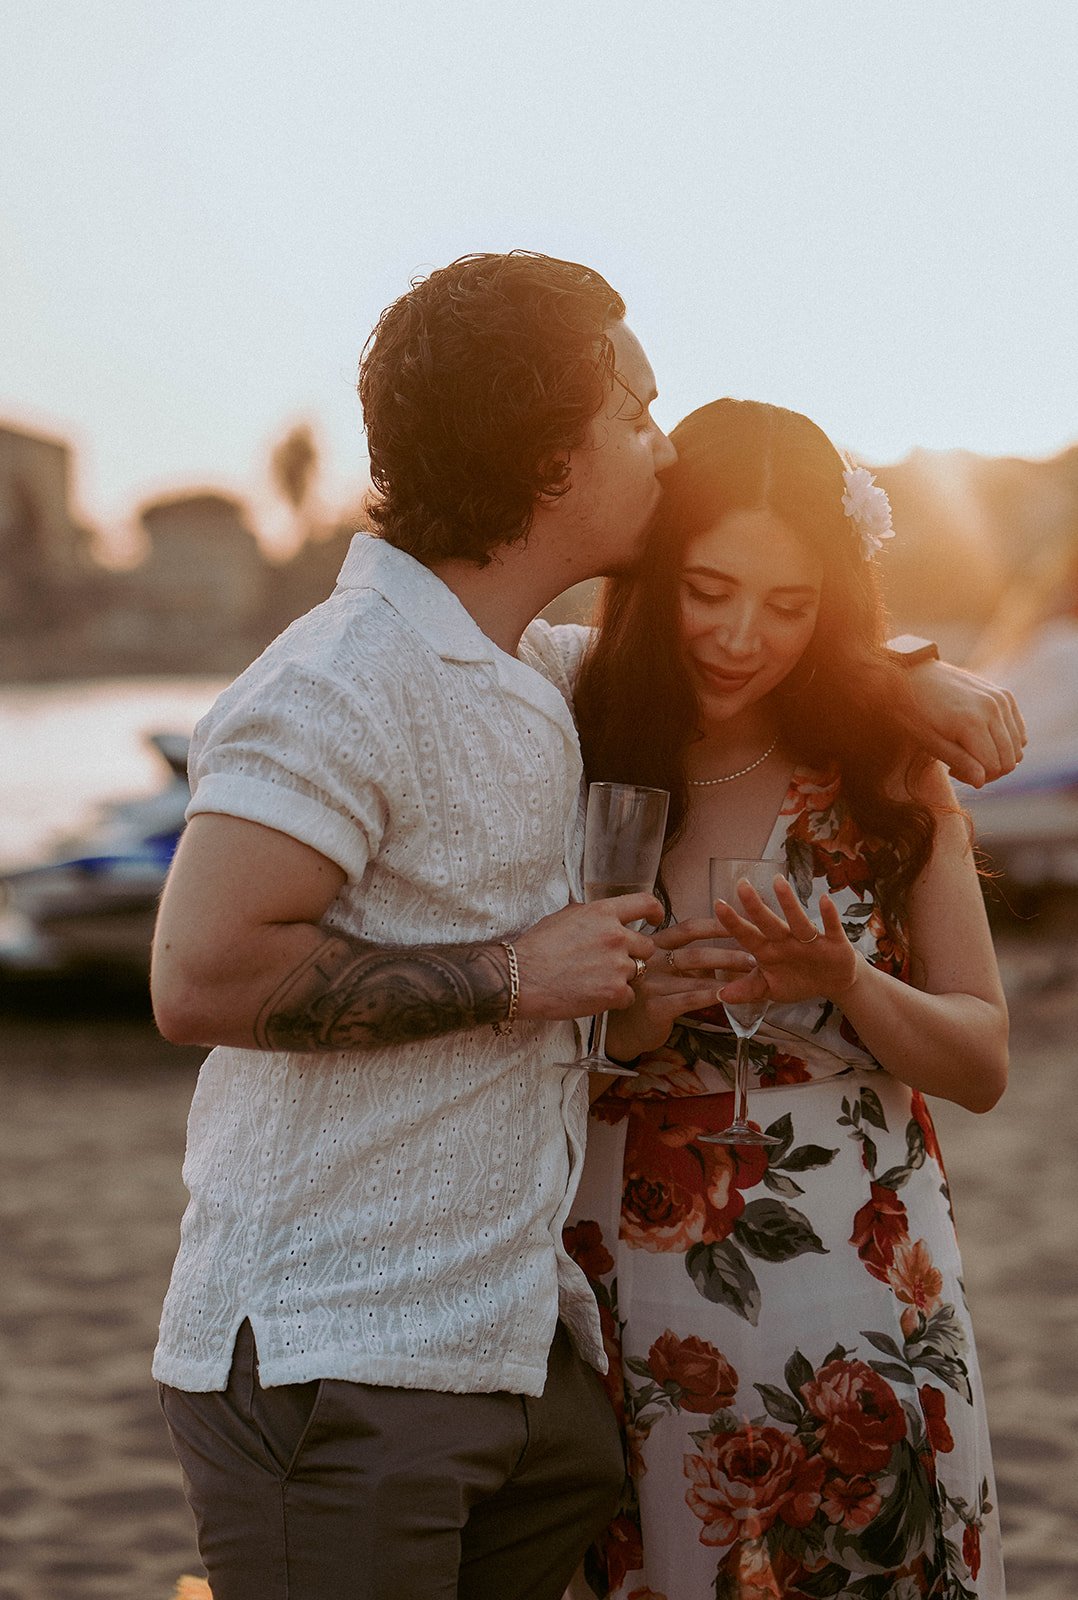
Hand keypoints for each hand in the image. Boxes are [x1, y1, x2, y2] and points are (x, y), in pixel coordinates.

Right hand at [514, 893, 661, 1021]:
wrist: (521, 978)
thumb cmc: (536, 948)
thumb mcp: (563, 917)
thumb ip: (589, 914)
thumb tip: (600, 914)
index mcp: (603, 913)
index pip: (646, 903)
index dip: (656, 912)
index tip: (656, 919)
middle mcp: (615, 936)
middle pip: (646, 946)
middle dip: (634, 955)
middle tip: (612, 963)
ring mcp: (618, 965)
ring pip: (638, 972)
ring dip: (623, 977)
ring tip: (596, 980)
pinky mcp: (614, 992)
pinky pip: (629, 996)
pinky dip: (616, 999)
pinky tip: (594, 996)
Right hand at [604, 917, 754, 1059]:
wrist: (621, 1030)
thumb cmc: (646, 995)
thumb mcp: (660, 969)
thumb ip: (684, 958)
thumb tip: (722, 950)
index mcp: (653, 945)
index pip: (688, 928)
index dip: (716, 924)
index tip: (741, 921)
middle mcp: (651, 960)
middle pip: (696, 952)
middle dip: (729, 953)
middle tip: (756, 955)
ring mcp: (651, 983)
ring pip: (697, 976)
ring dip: (728, 975)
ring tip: (752, 976)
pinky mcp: (655, 1006)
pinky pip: (691, 999)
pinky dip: (713, 996)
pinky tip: (730, 996)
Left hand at [712, 876, 859, 1007]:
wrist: (832, 983)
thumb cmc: (796, 980)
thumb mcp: (771, 989)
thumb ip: (748, 990)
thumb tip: (721, 995)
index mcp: (769, 951)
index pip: (748, 936)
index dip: (733, 923)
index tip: (718, 905)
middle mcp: (786, 941)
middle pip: (769, 923)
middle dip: (756, 907)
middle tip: (742, 885)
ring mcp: (809, 940)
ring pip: (798, 921)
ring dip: (789, 903)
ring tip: (779, 883)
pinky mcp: (834, 942)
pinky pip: (832, 927)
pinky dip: (829, 915)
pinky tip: (824, 899)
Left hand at [907, 659, 1025, 786]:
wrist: (915, 675)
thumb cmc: (916, 712)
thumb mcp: (930, 742)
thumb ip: (959, 761)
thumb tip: (982, 781)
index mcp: (972, 722)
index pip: (994, 767)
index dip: (977, 778)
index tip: (953, 771)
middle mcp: (993, 709)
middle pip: (1009, 760)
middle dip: (989, 771)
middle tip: (961, 766)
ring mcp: (1001, 699)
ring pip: (1017, 748)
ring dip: (998, 757)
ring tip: (969, 752)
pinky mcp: (1005, 695)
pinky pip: (1019, 731)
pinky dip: (1006, 742)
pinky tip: (981, 740)